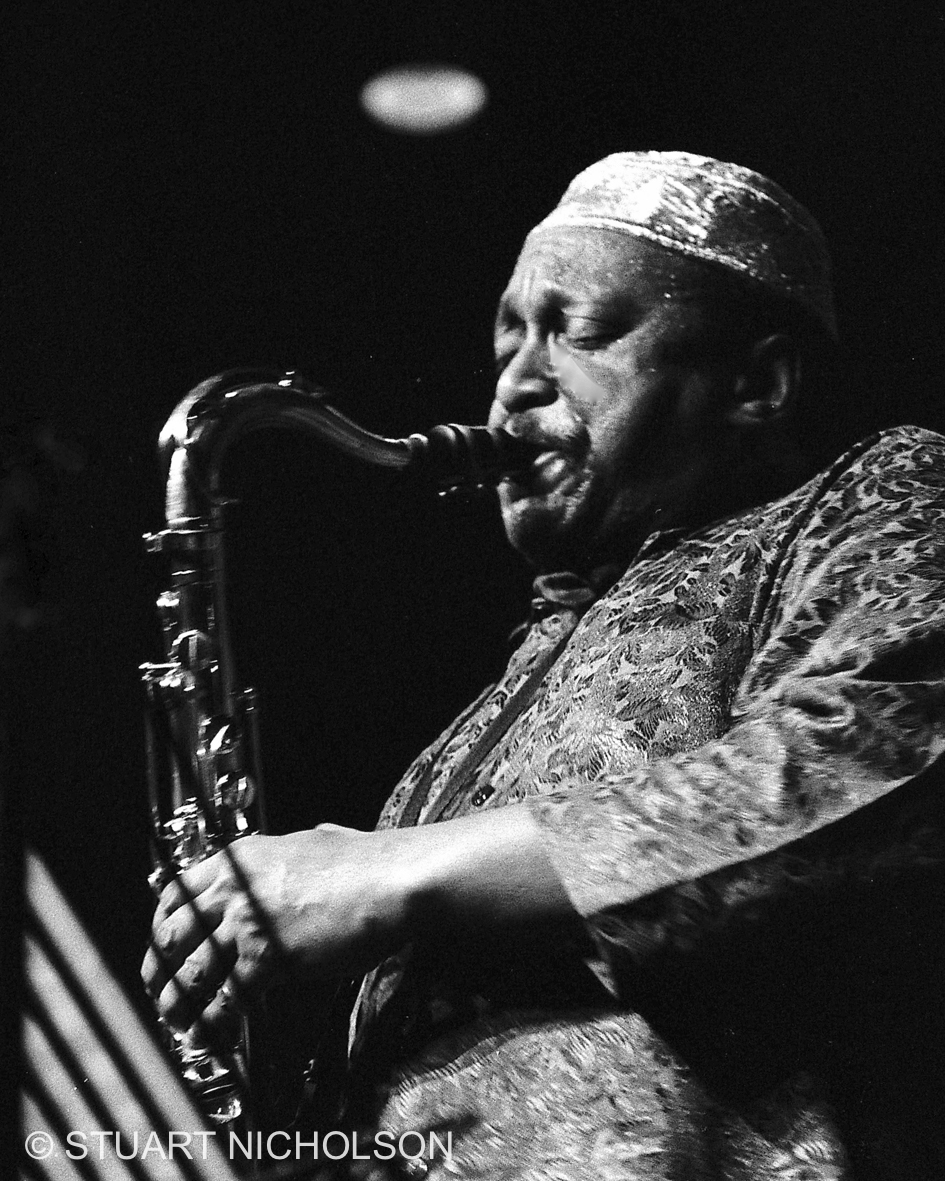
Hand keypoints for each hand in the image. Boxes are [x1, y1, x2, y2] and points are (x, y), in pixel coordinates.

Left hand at [141, 824, 409, 1031]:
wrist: (390, 881)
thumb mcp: (315, 840)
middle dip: (158, 969)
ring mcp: (248, 924)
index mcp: (240, 859)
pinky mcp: (268, 958)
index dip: (162, 925)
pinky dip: (214, 1023)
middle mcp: (235, 889)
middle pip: (172, 934)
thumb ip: (291, 852)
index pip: (176, 892)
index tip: (162, 945)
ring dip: (178, 1005)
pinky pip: (226, 998)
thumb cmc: (365, 861)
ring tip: (178, 1023)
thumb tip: (302, 847)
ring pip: (191, 972)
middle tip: (159, 990)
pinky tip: (213, 1035)